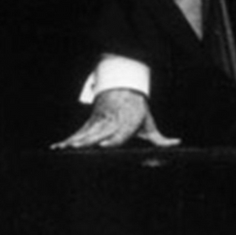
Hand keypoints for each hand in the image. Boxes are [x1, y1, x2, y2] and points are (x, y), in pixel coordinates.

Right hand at [50, 89, 181, 149]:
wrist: (124, 86)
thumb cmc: (138, 109)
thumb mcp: (149, 122)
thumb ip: (160, 138)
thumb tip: (177, 143)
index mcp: (127, 123)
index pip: (119, 134)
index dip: (111, 140)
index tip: (102, 145)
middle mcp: (112, 122)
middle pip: (99, 133)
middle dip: (88, 141)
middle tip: (77, 148)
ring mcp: (99, 121)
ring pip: (86, 132)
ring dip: (74, 140)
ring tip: (65, 148)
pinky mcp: (90, 121)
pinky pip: (78, 131)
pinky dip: (67, 139)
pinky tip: (58, 147)